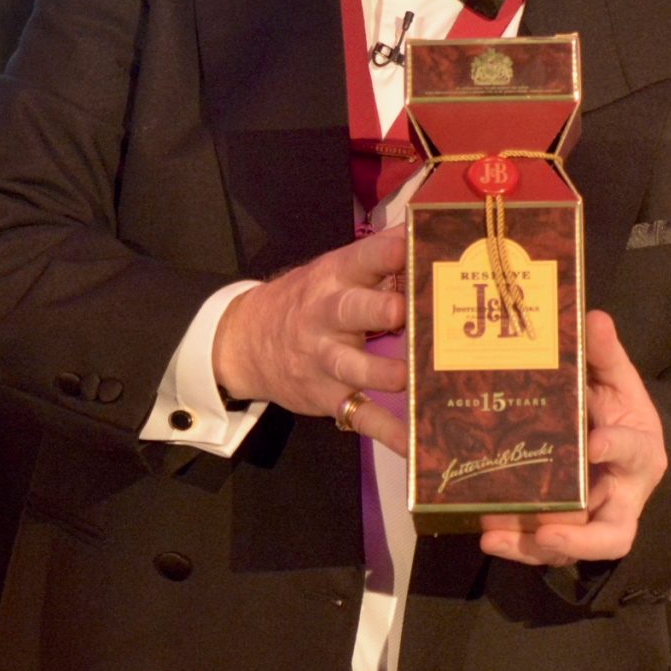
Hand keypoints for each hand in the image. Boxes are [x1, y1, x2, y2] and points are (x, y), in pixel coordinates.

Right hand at [213, 224, 408, 446]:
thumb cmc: (308, 300)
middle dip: (379, 310)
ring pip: (353, 366)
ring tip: (412, 378)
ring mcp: (325, 360)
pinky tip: (416, 445)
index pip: (361, 259)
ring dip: (383, 372)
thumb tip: (424, 225)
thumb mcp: (335, 269)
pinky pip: (361, 416)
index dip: (386, 252)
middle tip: (405, 311)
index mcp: (334, 278)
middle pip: (352, 311)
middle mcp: (327, 317)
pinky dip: (389, 433)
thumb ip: (379, 254)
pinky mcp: (328, 398)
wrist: (245, 341)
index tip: (412, 245)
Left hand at [480, 311, 667, 566]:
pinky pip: (542, 545)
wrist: (620, 443)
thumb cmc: (617, 412)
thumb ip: (605, 355)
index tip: (593, 444)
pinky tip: (485, 534)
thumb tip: (593, 316)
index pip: (635, 452)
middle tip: (547, 530)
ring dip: (532, 546)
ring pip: (572, 546)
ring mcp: (593, 518)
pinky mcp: (564, 528)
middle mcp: (621, 495)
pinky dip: (516, 544)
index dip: (617, 449)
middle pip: (614, 532)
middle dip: (580, 537)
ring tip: (495, 535)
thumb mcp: (617, 381)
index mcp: (640, 451)